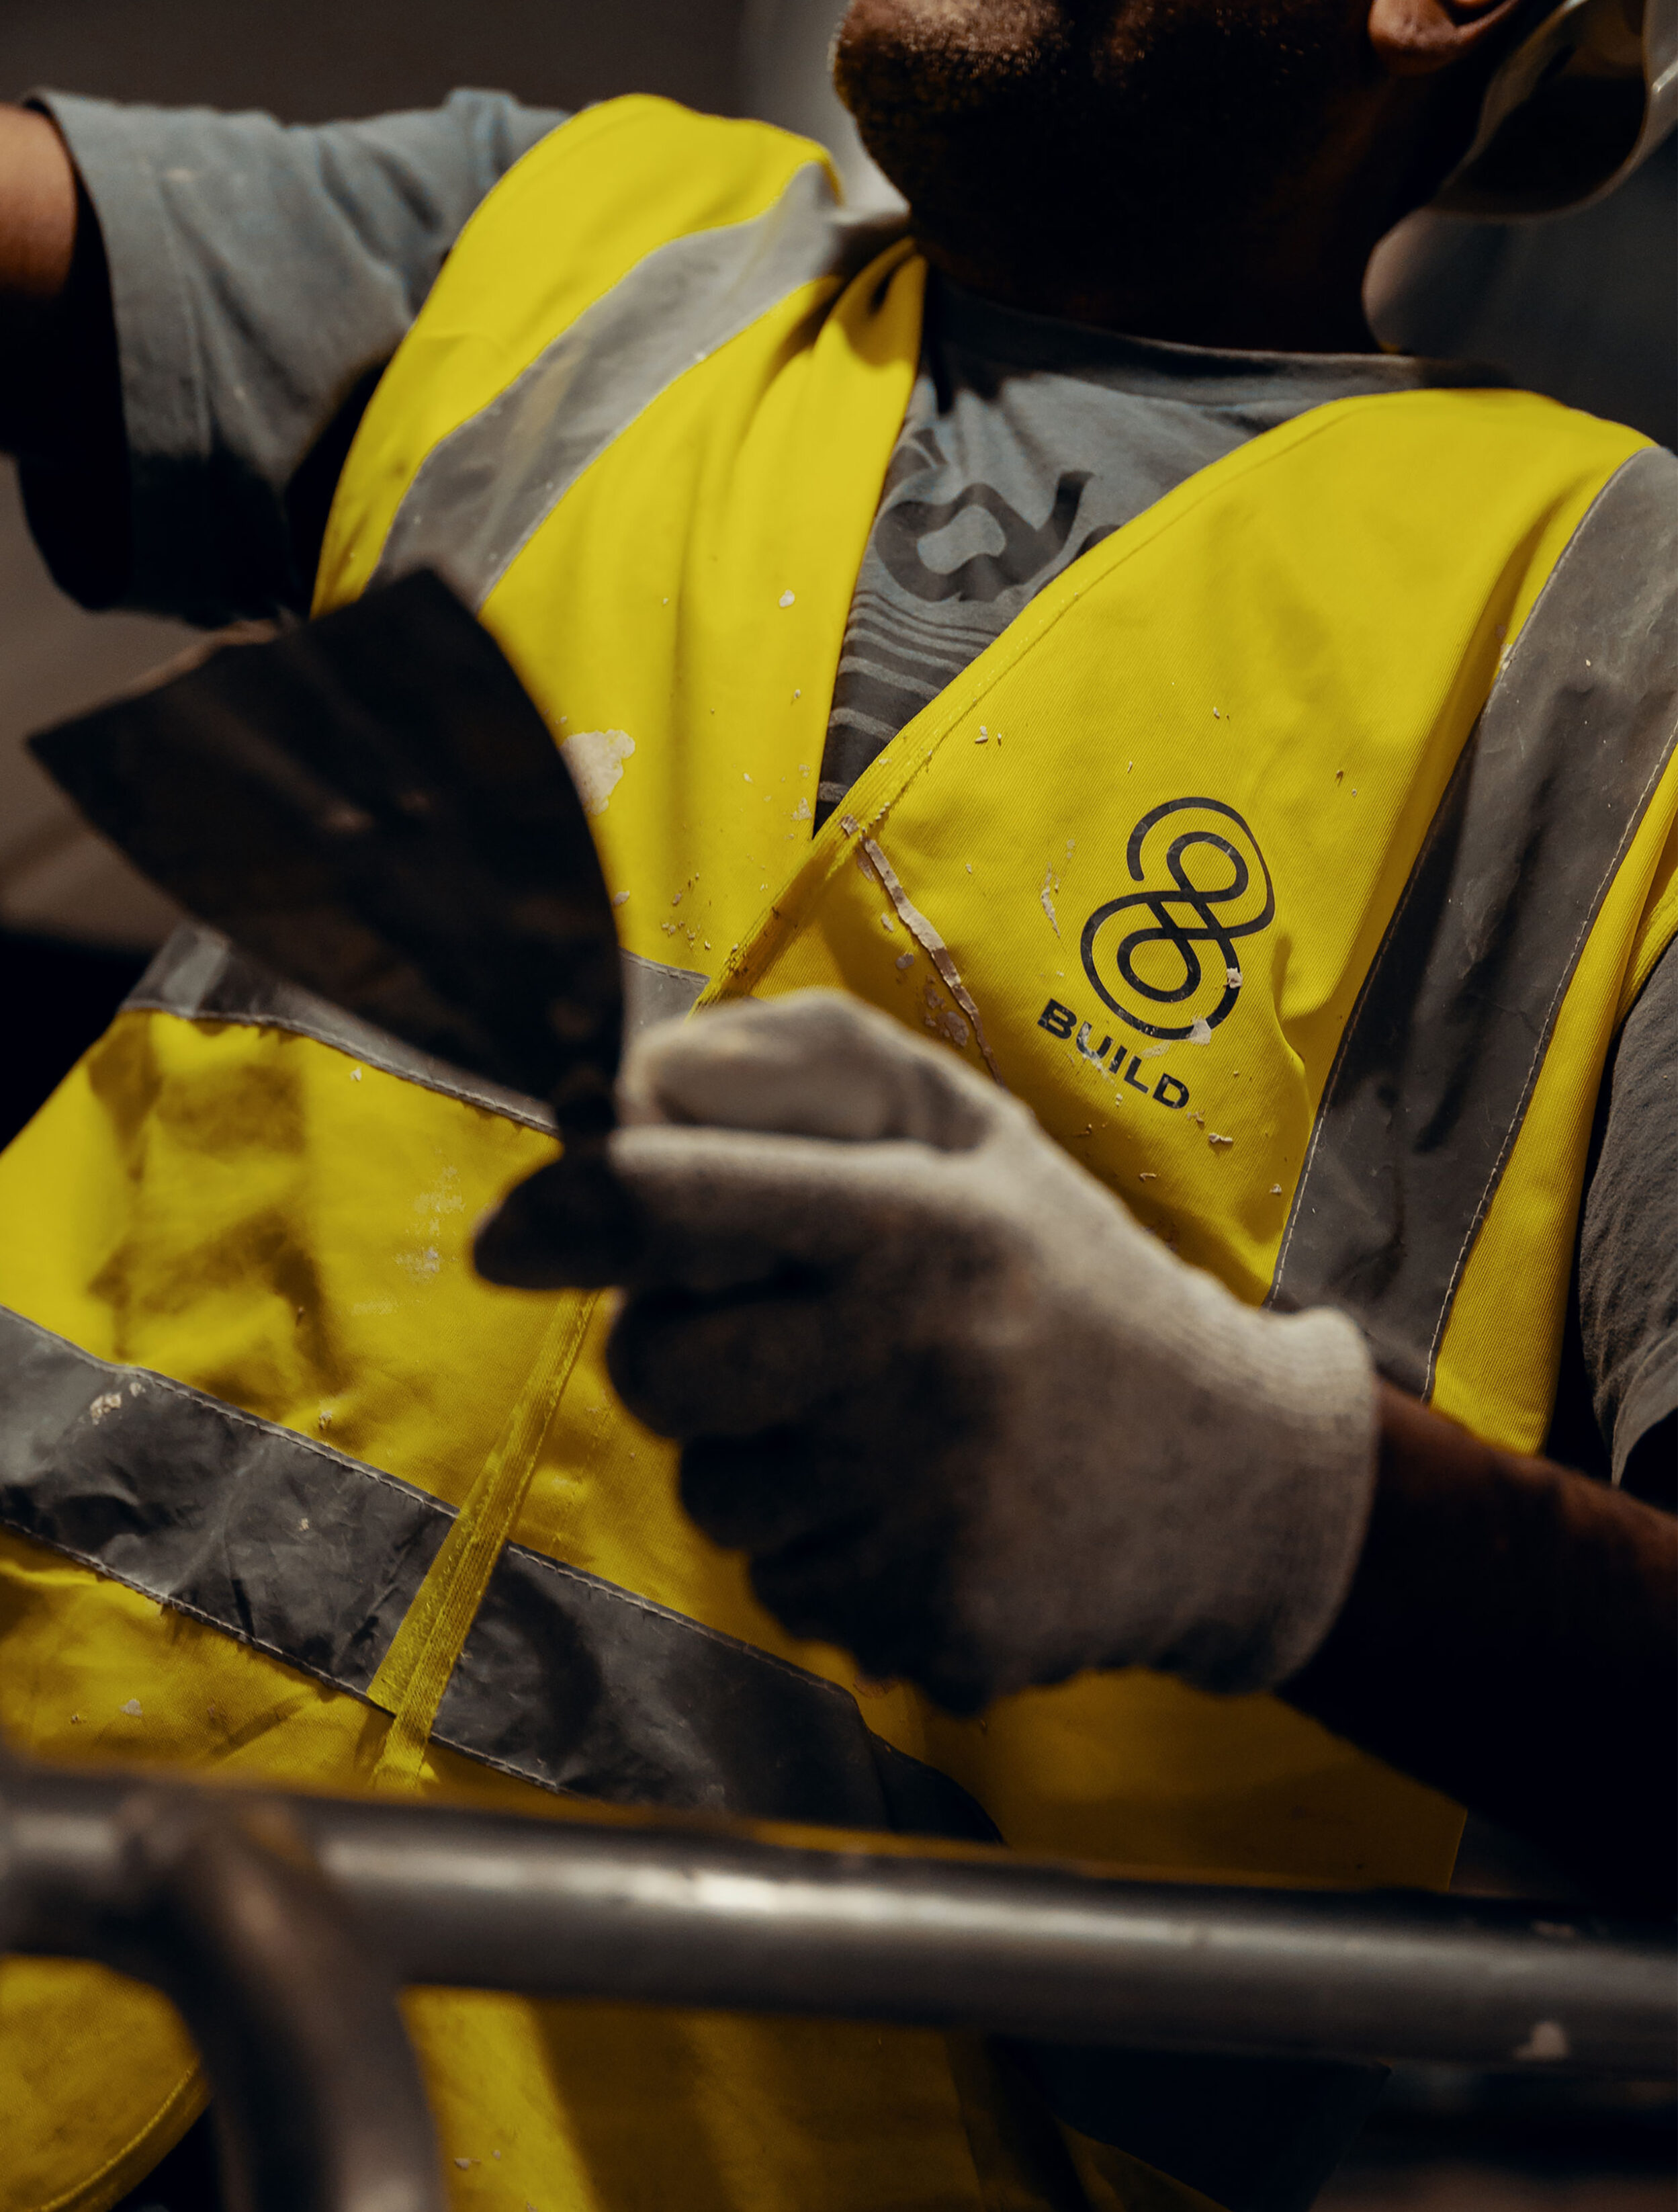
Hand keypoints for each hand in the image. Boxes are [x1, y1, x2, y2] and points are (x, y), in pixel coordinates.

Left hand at [476, 992, 1377, 1712]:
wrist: (1234, 1477)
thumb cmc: (1075, 1282)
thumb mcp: (978, 1137)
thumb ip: (815, 1072)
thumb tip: (634, 1081)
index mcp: (922, 1223)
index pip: (674, 1203)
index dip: (568, 1210)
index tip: (516, 1236)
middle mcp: (918, 1363)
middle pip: (655, 1368)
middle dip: (675, 1350)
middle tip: (772, 1337)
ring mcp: (925, 1508)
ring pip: (709, 1490)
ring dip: (757, 1458)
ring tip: (881, 1428)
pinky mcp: (932, 1619)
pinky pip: (780, 1587)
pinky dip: (821, 1550)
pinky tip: (919, 1511)